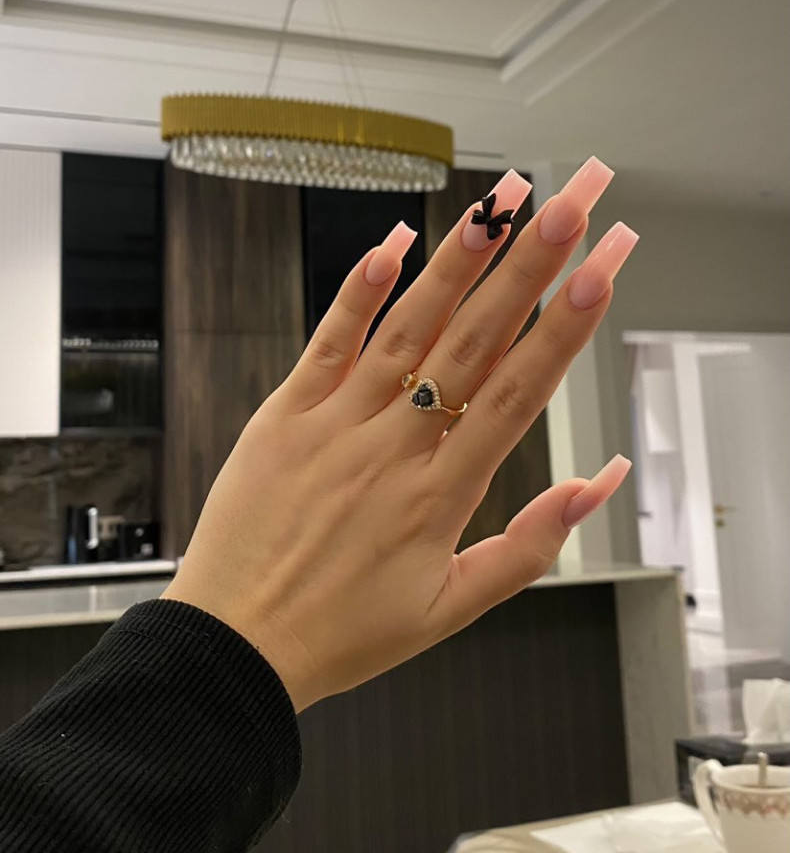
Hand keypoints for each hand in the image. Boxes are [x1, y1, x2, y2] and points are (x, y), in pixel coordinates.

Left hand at [162, 159, 636, 710]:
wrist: (233, 647)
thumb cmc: (342, 632)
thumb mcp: (452, 608)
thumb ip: (531, 545)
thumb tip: (595, 486)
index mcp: (441, 495)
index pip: (519, 393)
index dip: (565, 327)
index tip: (602, 272)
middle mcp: (394, 448)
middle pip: (475, 342)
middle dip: (531, 268)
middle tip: (572, 205)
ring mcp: (336, 424)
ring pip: (409, 328)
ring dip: (459, 262)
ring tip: (500, 204)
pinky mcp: (283, 415)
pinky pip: (328, 342)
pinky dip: (360, 292)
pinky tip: (394, 244)